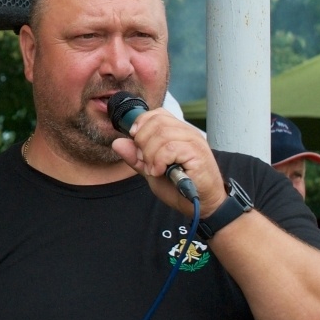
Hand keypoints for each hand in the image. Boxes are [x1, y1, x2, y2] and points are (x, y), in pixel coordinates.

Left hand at [109, 107, 225, 216]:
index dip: (142, 123)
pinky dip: (159, 161)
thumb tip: (117, 142)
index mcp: (178, 132)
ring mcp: (194, 141)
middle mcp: (188, 133)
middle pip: (157, 122)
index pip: (158, 114)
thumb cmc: (179, 188)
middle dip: (143, 141)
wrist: (202, 205)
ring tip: (154, 169)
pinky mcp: (197, 153)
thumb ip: (135, 157)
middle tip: (145, 161)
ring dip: (150, 154)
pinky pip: (170, 148)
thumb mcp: (151, 170)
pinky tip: (160, 172)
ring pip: (162, 134)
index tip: (135, 139)